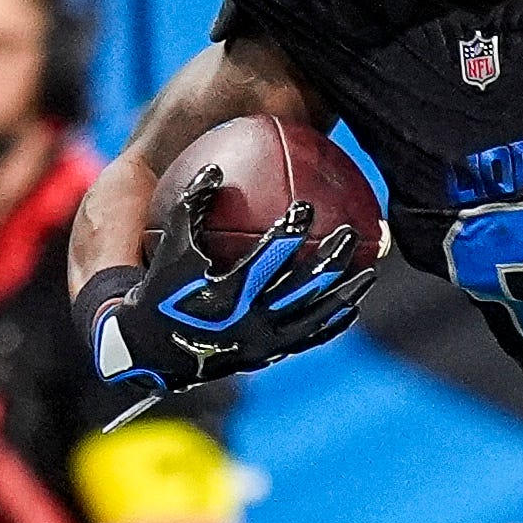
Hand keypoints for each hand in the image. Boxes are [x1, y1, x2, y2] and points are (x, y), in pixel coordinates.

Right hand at [79, 162, 374, 415]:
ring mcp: (264, 343)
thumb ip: (190, 208)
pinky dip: (334, 320)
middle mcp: (249, 323)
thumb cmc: (158, 289)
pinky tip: (352, 303)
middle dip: (329, 259)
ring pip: (316, 317)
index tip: (305, 207)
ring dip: (345, 292)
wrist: (151, 349)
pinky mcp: (271, 355)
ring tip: (370, 270)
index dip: (288, 233)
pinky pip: (311, 338)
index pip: (265, 260)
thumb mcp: (170, 247)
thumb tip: (214, 168)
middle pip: (302, 288)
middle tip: (350, 232)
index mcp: (224, 295)